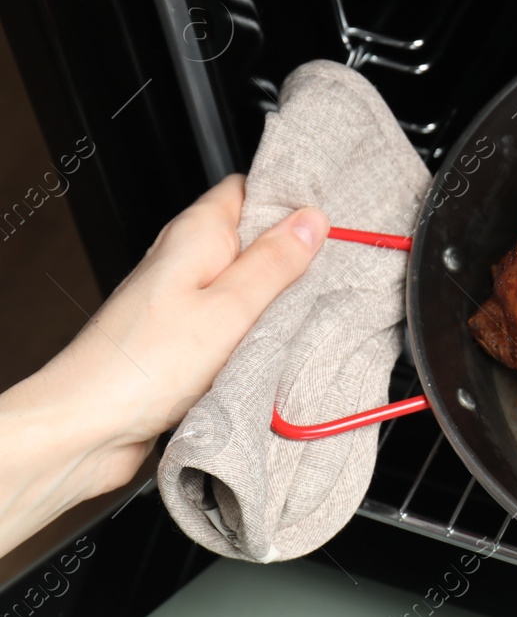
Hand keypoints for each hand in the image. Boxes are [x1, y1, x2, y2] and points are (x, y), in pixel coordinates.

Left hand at [26, 175, 327, 496]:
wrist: (88, 427)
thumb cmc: (142, 366)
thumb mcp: (231, 308)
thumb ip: (274, 262)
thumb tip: (311, 221)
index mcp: (195, 234)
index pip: (248, 189)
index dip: (289, 198)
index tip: (328, 221)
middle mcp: (183, 260)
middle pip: (250, 237)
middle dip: (290, 254)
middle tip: (327, 273)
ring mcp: (181, 299)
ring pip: (243, 282)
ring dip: (273, 299)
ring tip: (302, 314)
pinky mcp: (181, 337)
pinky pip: (230, 320)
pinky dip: (253, 330)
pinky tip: (272, 346)